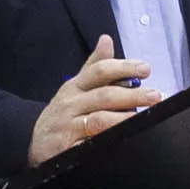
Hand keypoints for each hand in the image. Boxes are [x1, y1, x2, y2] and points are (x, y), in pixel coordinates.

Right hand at [26, 37, 160, 166]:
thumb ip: (94, 65)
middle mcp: (71, 104)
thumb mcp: (75, 87)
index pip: (99, 71)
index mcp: (75, 86)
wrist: (35, 142)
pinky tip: (120, 140)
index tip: (145, 69)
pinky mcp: (66, 148)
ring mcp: (68, 126)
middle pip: (104, 96)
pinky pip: (89, 146)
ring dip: (122, 119)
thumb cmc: (62, 113)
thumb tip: (106, 40)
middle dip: (132, 95)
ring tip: (142, 118)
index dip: (123, 68)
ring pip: (98, 120)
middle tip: (154, 95)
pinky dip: (105, 142)